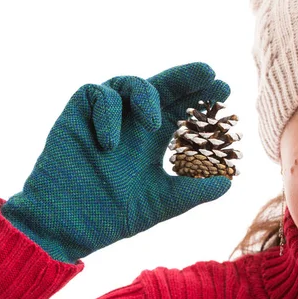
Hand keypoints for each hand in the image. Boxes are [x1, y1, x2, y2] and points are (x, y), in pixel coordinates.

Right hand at [1, 63, 230, 262]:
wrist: (69, 226)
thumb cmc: (114, 216)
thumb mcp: (164, 202)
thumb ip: (194, 191)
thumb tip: (228, 183)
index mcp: (151, 141)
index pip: (180, 111)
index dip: (200, 99)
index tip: (225, 90)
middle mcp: (131, 124)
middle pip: (161, 89)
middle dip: (185, 78)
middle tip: (208, 72)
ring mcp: (104, 117)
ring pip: (129, 83)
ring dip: (146, 96)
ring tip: (155, 124)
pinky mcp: (76, 114)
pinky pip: (96, 95)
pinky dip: (107, 112)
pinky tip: (110, 142)